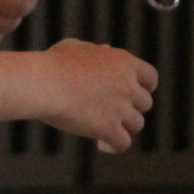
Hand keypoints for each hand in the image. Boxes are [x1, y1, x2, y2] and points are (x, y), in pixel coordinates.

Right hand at [39, 38, 156, 152]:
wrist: (43, 83)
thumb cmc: (53, 64)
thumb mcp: (77, 47)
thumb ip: (97, 50)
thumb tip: (107, 50)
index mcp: (124, 63)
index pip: (151, 78)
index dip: (145, 88)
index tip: (134, 95)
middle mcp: (128, 85)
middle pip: (145, 104)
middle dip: (130, 109)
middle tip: (112, 113)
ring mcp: (120, 108)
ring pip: (136, 125)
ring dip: (123, 127)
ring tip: (104, 130)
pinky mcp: (109, 128)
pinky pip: (123, 144)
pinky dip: (114, 146)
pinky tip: (101, 145)